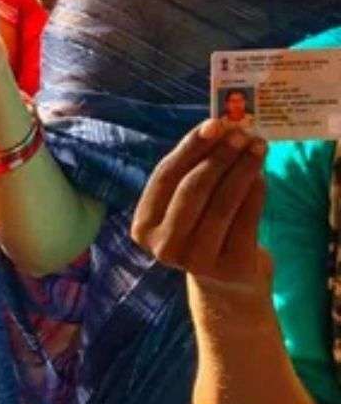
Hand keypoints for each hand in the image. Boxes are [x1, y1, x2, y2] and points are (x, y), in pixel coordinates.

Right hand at [132, 119, 269, 290]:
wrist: (224, 280)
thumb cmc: (201, 227)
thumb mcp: (185, 202)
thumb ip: (193, 169)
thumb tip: (221, 127)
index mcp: (143, 226)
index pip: (165, 176)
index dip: (190, 147)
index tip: (215, 124)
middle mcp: (163, 246)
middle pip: (192, 189)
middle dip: (219, 156)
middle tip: (242, 133)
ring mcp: (195, 261)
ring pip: (221, 203)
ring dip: (242, 169)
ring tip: (257, 147)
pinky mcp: (229, 268)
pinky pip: (246, 219)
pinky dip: (256, 192)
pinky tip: (261, 174)